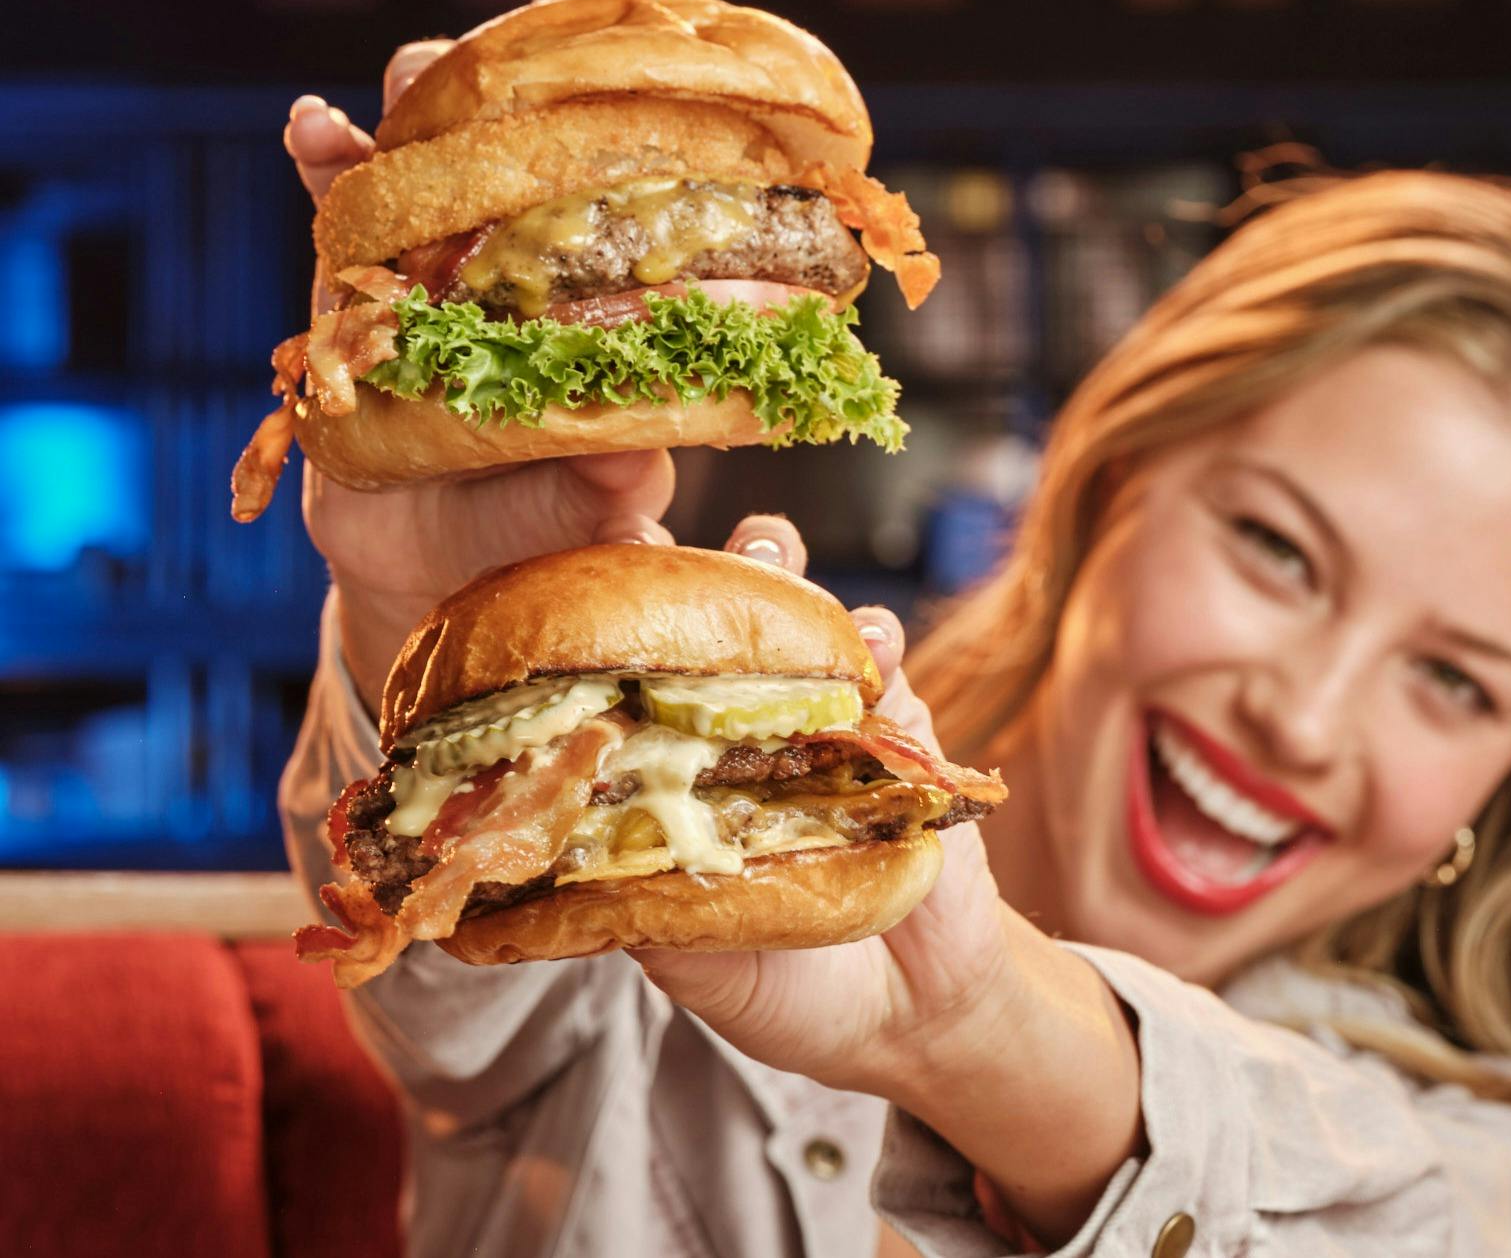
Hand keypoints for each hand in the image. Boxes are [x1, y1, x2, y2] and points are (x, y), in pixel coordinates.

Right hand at [284, 0, 673, 698]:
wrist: (438, 566)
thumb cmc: (546, 529)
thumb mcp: (588, 518)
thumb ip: (607, 492)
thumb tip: (632, 466)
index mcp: (609, 297)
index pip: (632, 189)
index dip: (638, 121)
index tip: (649, 69)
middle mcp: (529, 258)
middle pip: (530, 138)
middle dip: (527, 78)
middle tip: (530, 39)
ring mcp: (439, 259)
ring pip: (431, 150)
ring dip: (424, 104)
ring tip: (416, 88)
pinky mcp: (354, 282)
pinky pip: (335, 207)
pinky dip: (324, 160)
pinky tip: (313, 130)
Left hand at [632, 517, 1144, 1244]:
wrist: (907, 1016)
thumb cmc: (783, 987)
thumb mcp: (694, 964)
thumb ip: (648, 913)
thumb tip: (567, 876)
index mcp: (680, 776)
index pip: (634, 687)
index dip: (603, 633)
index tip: (562, 585)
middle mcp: (747, 735)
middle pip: (716, 631)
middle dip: (689, 573)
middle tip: (660, 535)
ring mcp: (827, 726)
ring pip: (803, 628)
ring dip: (787, 579)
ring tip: (767, 551)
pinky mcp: (906, 737)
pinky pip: (891, 676)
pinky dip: (879, 647)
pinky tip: (869, 637)